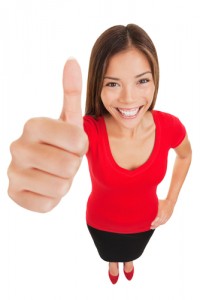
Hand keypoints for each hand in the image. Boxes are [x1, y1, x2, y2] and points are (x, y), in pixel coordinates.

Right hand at [7, 58, 87, 211]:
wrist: (46, 166)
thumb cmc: (61, 141)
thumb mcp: (69, 118)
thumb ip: (71, 92)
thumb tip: (71, 60)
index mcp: (33, 124)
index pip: (77, 141)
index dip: (81, 147)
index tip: (73, 144)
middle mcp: (17, 146)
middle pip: (69, 166)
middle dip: (73, 166)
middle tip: (63, 160)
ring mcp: (12, 171)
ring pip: (60, 188)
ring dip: (64, 183)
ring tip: (55, 173)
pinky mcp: (12, 194)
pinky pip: (47, 204)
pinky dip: (52, 198)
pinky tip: (44, 186)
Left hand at [150, 199, 173, 228]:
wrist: (171, 202)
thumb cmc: (162, 202)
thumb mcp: (157, 202)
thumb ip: (153, 204)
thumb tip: (146, 205)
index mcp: (162, 210)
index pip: (158, 217)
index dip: (155, 221)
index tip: (151, 224)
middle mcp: (165, 214)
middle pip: (160, 221)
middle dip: (155, 225)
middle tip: (150, 227)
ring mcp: (167, 216)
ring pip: (162, 222)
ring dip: (157, 225)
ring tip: (153, 227)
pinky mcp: (168, 217)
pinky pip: (164, 222)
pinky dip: (161, 224)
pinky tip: (157, 225)